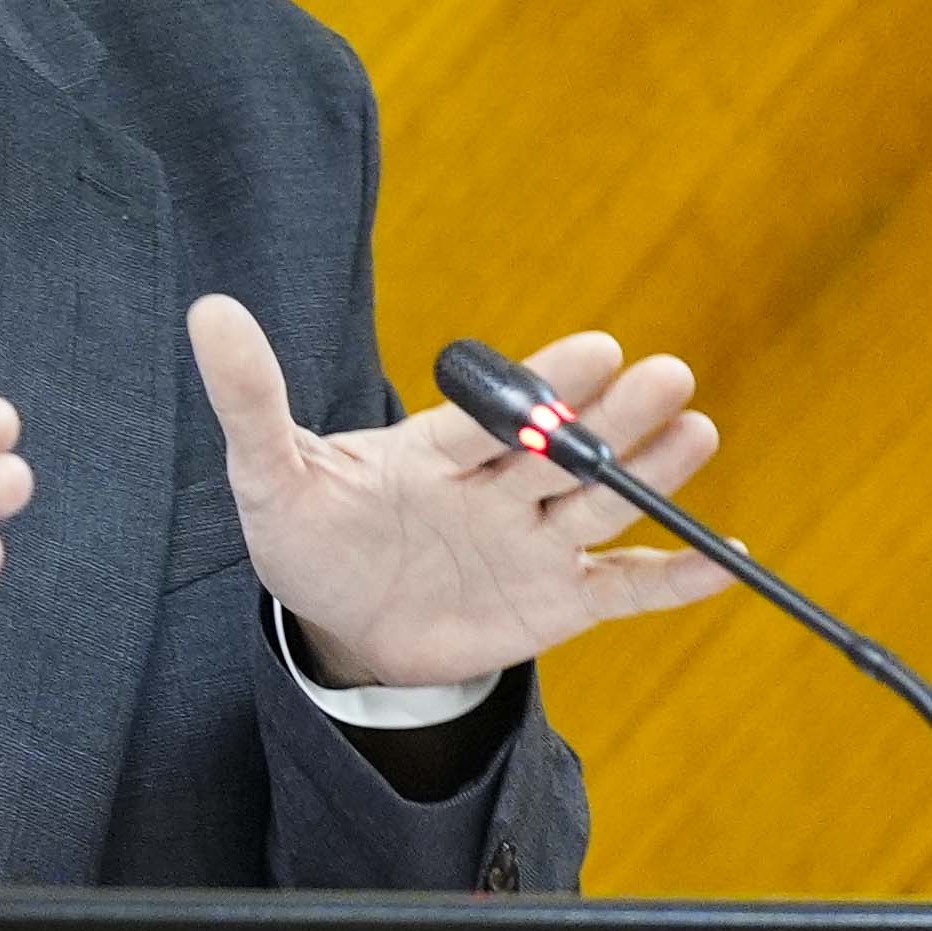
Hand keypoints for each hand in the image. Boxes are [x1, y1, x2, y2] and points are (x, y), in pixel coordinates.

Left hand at [186, 295, 735, 692]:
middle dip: (614, 417)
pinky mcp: (554, 603)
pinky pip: (622, 588)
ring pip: (599, 506)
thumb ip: (252, 397)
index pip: (499, 413)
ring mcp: (531, 543)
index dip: (545, 382)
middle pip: (563, 451)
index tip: (595, 348)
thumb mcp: (272, 472)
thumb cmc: (310, 534)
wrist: (338, 622)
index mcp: (440, 448)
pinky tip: (725, 556)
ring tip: (697, 432)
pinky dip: (672, 578)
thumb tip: (206, 308)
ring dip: (649, 475)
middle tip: (666, 376)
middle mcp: (499, 487)